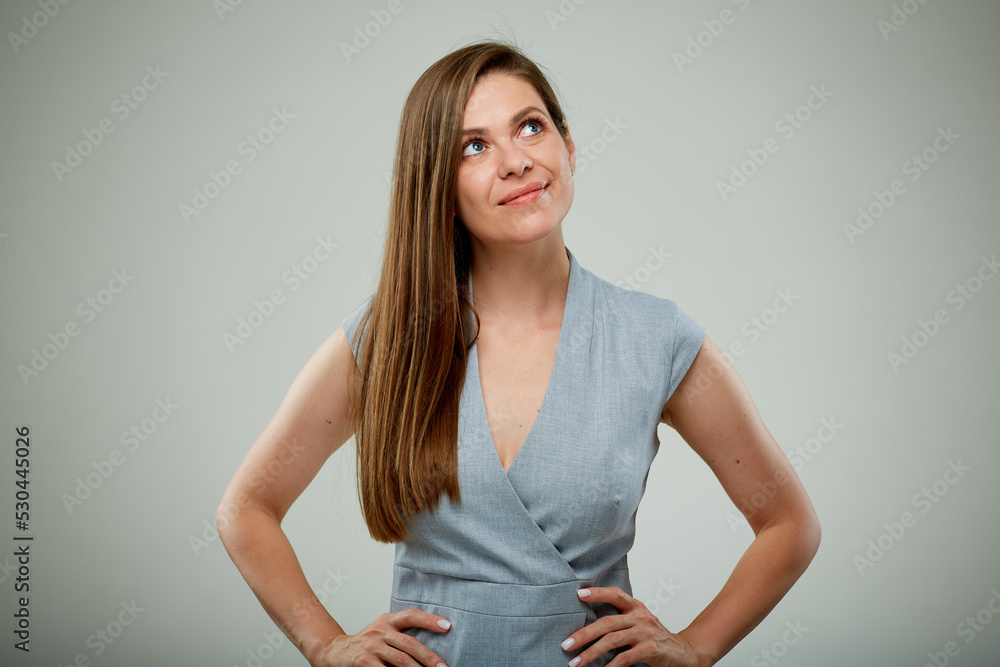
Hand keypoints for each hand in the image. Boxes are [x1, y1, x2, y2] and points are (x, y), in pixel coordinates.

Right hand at [309, 609, 451, 666]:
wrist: (335, 651)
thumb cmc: (366, 643)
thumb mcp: (382, 631)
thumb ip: (401, 634)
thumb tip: (431, 646)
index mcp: (387, 620)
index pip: (411, 615)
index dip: (429, 620)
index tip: (447, 626)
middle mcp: (380, 630)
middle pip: (409, 643)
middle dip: (428, 656)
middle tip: (442, 666)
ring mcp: (371, 646)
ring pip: (400, 659)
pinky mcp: (364, 661)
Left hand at [560, 586, 706, 666]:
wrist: (684, 653)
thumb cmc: (656, 638)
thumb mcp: (639, 622)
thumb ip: (620, 620)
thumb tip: (588, 626)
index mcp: (636, 607)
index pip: (615, 594)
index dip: (597, 593)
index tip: (579, 594)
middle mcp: (640, 616)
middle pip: (607, 622)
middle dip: (584, 634)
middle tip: (566, 644)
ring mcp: (646, 632)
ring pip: (612, 641)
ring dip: (591, 653)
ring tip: (576, 662)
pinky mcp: (651, 650)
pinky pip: (624, 658)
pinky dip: (610, 666)